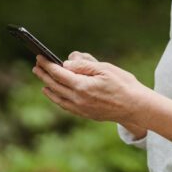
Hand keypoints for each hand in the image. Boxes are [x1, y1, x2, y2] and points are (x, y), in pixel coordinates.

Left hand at [32, 52, 148, 123]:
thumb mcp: (105, 69)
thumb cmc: (123, 84)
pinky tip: (53, 94)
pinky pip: (64, 105)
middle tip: (36, 66)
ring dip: (47, 86)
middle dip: (44, 74)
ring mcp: (80, 108)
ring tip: (42, 79)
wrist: (135, 106)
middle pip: (54, 85)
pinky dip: (56, 98)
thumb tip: (66, 63)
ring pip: (57, 97)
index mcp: (82, 86)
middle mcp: (77, 99)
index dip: (48, 65)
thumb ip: (84, 65)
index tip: (40, 57)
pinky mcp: (85, 114)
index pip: (58, 74)